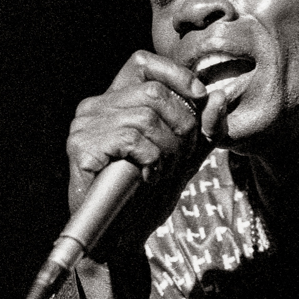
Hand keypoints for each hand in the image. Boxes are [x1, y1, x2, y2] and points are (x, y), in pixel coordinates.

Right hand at [66, 50, 226, 254]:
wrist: (120, 237)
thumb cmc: (147, 195)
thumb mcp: (186, 158)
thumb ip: (205, 129)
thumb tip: (218, 97)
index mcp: (116, 101)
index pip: (143, 62)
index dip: (175, 73)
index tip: (199, 97)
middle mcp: (96, 106)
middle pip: (153, 93)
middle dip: (181, 125)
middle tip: (180, 156)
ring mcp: (84, 126)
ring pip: (145, 117)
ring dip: (167, 149)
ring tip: (161, 171)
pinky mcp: (80, 147)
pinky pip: (131, 140)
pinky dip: (151, 160)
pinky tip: (146, 177)